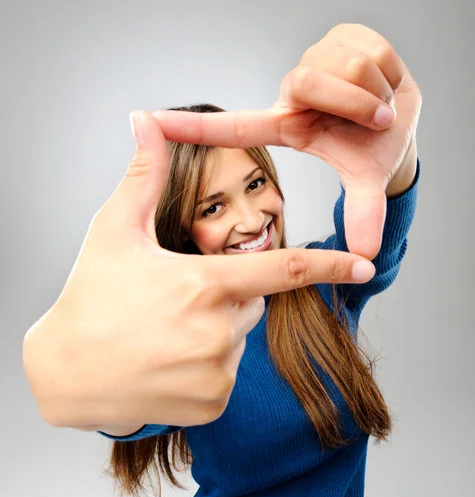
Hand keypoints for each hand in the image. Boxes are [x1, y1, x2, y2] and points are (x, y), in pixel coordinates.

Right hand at [23, 111, 375, 429]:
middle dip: (227, 296)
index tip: (365, 266)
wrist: (64, 375)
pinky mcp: (211, 407)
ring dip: (214, 334)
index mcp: (204, 285)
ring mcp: (216, 374)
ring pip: (237, 342)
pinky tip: (166, 365)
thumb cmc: (89, 299)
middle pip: (251, 304)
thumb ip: (141, 177)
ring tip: (164, 337)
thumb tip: (143, 122)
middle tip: (176, 301)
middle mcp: (218, 333)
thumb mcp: (114, 232)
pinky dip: (206, 369)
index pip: (281, 271)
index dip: (327, 266)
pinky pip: (225, 377)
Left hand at [152, 23, 421, 259]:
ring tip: (382, 106)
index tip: (147, 120)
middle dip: (355, 104)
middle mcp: (294, 91)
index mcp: (288, 126)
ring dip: (377, 93)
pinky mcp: (342, 32)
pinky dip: (392, 73)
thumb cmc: (375, 147)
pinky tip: (388, 81)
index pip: (235, 127)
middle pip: (307, 82)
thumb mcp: (367, 179)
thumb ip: (363, 213)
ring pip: (346, 68)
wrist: (408, 115)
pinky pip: (370, 50)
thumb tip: (367, 255)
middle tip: (379, 120)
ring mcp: (316, 59)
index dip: (194, 127)